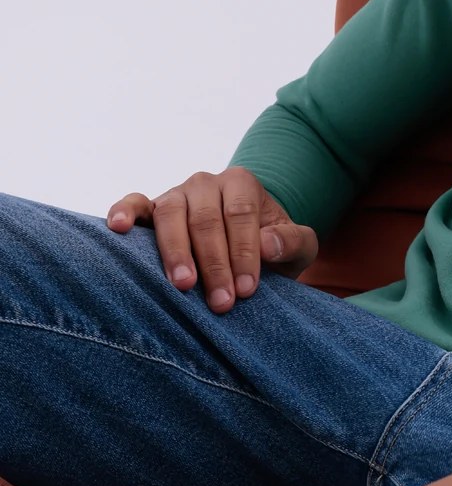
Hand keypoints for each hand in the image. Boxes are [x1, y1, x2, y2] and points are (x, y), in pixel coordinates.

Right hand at [107, 166, 317, 313]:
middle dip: (214, 264)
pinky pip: (134, 203)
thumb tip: (269, 244)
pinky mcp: (150, 208)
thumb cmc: (272, 246)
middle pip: (205, 219)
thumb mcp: (298, 245)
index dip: (244, 253)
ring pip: (169, 214)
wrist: (247, 241)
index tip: (247, 290)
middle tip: (220, 303)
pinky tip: (118, 228)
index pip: (240, 214)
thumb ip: (293, 242)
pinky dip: (124, 211)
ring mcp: (175, 194)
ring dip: (176, 252)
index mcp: (241, 184)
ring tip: (183, 284)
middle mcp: (205, 183)